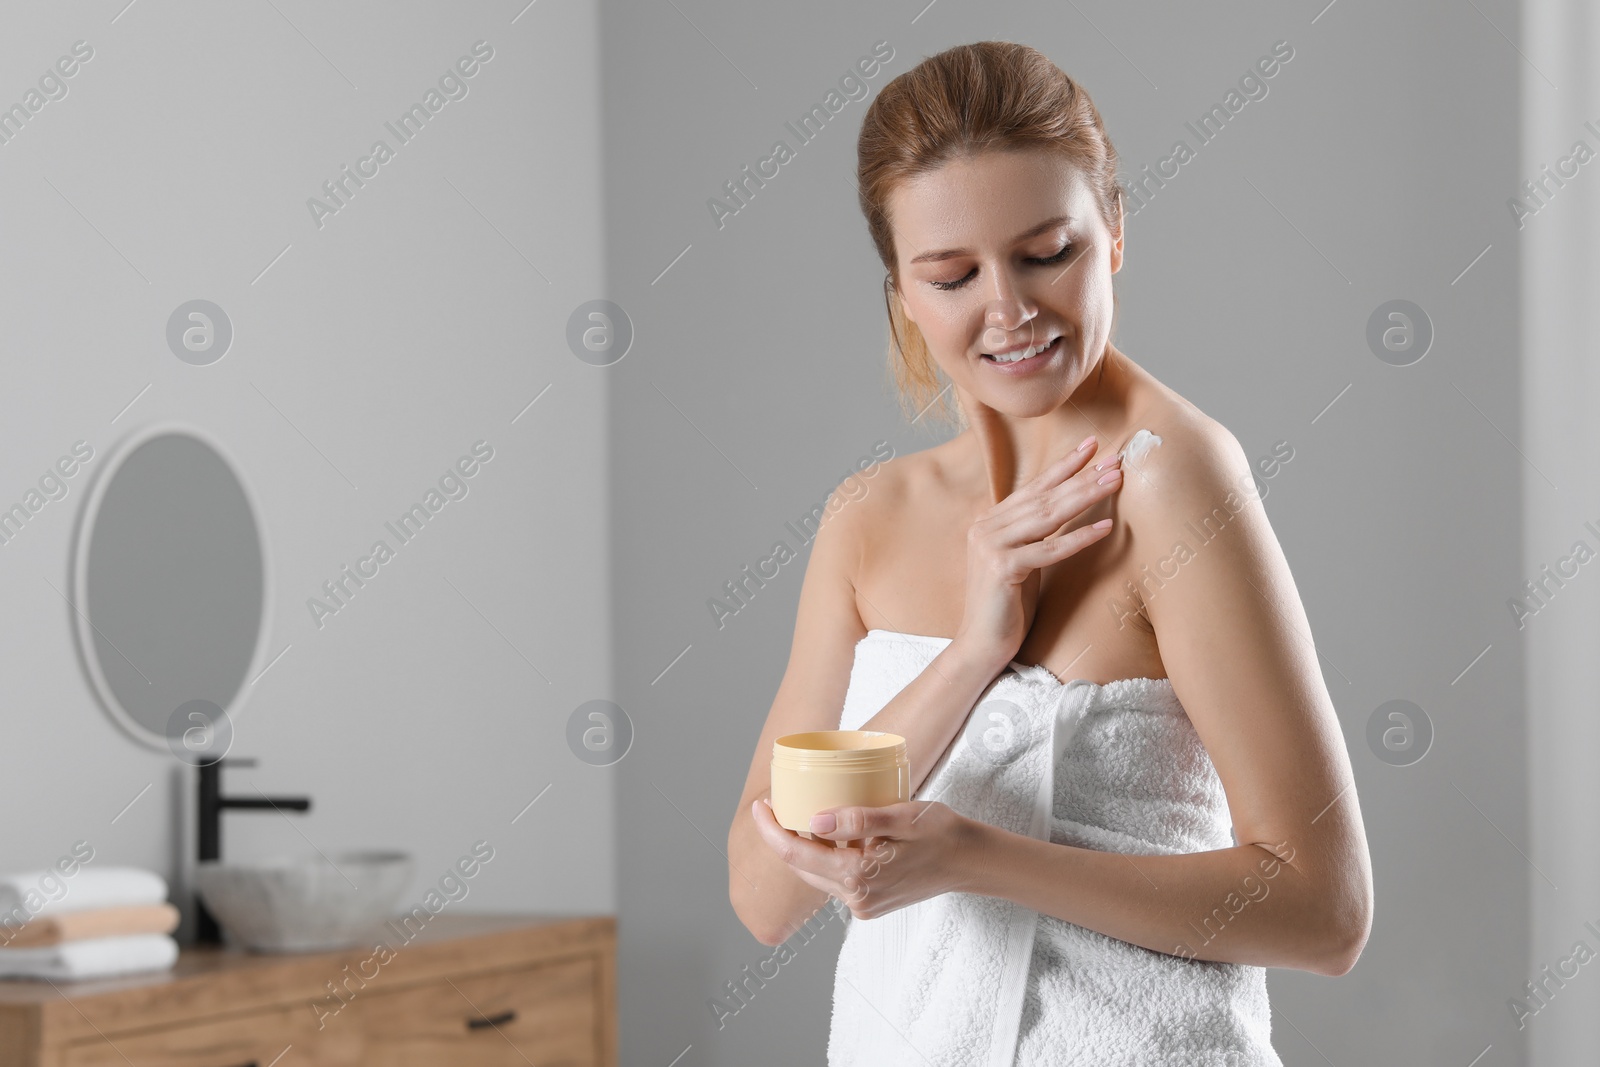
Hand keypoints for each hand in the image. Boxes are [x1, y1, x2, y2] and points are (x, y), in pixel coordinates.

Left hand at [750, 797, 974, 919]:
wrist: (970, 861)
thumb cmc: (941, 832)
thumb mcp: (902, 816)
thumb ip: (858, 820)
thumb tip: (814, 820)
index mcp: (860, 876)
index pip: (797, 856)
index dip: (771, 831)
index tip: (759, 806)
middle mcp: (857, 898)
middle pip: (802, 868)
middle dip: (784, 837)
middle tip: (776, 803)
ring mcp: (863, 905)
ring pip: (817, 875)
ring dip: (806, 847)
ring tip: (800, 814)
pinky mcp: (869, 904)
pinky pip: (835, 879)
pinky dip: (827, 857)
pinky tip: (830, 834)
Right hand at [955, 436, 1122, 668]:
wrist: (979, 646)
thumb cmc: (1007, 607)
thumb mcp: (1022, 561)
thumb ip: (1034, 534)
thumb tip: (1067, 508)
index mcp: (990, 522)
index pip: (1033, 488)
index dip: (1064, 465)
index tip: (1092, 446)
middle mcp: (986, 527)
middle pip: (1044, 496)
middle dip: (1082, 476)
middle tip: (1116, 460)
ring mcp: (990, 546)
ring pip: (1047, 516)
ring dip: (1085, 496)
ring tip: (1116, 481)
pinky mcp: (1000, 568)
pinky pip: (1049, 550)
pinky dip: (1079, 538)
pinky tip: (1106, 526)